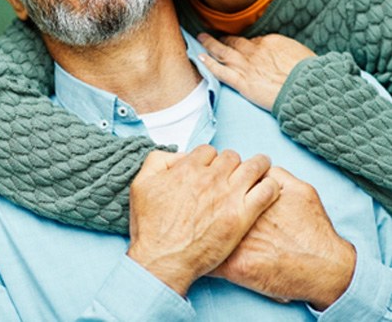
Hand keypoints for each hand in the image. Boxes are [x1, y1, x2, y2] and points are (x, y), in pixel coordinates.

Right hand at [127, 147, 279, 295]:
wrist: (163, 261)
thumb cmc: (151, 227)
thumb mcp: (141, 184)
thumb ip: (158, 161)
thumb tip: (179, 156)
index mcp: (188, 168)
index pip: (209, 151)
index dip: (211, 159)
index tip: (212, 169)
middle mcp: (210, 178)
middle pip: (232, 157)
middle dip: (233, 162)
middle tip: (234, 173)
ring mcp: (228, 196)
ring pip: (253, 167)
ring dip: (258, 165)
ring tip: (262, 168)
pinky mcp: (242, 216)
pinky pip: (266, 191)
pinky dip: (271, 185)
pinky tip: (269, 188)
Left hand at [197, 33, 314, 109]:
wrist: (307, 87)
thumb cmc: (310, 73)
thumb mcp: (301, 53)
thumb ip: (288, 52)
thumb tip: (286, 55)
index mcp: (270, 42)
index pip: (253, 40)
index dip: (244, 42)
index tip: (240, 43)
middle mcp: (255, 51)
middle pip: (234, 42)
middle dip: (223, 38)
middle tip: (212, 34)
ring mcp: (247, 66)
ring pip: (223, 52)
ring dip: (210, 44)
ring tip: (200, 38)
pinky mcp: (242, 82)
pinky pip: (221, 72)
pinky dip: (209, 64)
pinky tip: (200, 58)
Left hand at [211, 167, 355, 309]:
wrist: (326, 268)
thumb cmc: (315, 230)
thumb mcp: (300, 190)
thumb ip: (277, 175)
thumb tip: (261, 168)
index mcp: (253, 196)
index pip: (224, 180)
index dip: (217, 182)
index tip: (214, 187)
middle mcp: (243, 216)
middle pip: (209, 201)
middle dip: (202, 201)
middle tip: (200, 203)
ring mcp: (238, 241)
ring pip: (204, 228)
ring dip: (199, 226)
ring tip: (197, 225)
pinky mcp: (236, 266)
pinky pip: (209, 259)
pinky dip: (204, 255)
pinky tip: (203, 252)